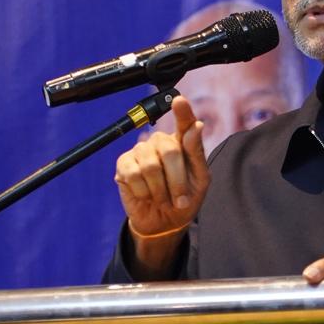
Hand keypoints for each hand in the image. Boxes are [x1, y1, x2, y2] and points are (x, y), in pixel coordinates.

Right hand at [114, 96, 209, 242]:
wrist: (164, 223)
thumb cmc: (184, 199)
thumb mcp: (200, 180)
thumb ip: (197, 153)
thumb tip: (197, 125)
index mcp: (182, 143)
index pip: (184, 123)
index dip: (182, 112)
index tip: (179, 101)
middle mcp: (160, 142)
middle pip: (170, 150)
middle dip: (177, 181)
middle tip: (179, 200)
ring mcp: (140, 151)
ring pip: (150, 166)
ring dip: (160, 190)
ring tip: (162, 198)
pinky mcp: (124, 164)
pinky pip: (133, 174)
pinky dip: (144, 192)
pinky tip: (146, 195)